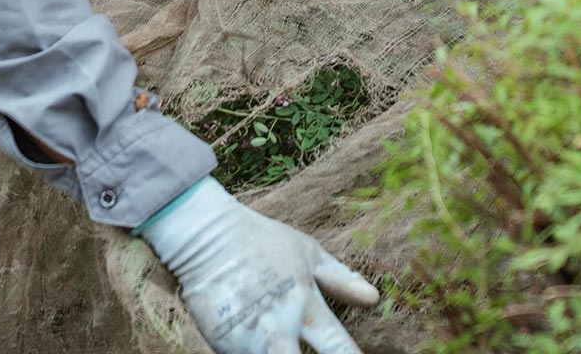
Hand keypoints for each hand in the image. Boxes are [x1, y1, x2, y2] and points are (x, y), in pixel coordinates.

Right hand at [139, 177, 379, 353]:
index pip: (338, 348)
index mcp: (306, 306)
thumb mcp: (308, 253)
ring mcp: (250, 341)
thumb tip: (374, 298)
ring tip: (285, 349)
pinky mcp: (223, 346)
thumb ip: (341, 279)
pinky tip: (264, 347)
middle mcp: (280, 329)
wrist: (206, 239)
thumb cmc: (262, 242)